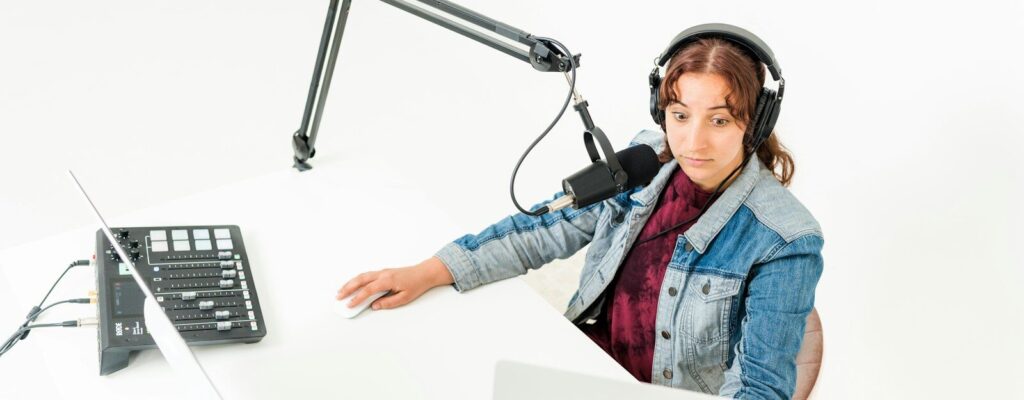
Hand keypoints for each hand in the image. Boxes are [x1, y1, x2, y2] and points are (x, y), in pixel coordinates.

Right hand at [335, 256, 454, 310]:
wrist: (424, 273)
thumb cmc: (416, 285)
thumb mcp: (404, 298)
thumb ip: (388, 302)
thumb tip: (374, 306)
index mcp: (387, 280)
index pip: (368, 290)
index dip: (357, 298)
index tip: (349, 305)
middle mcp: (382, 274)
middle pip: (360, 280)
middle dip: (348, 288)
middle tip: (338, 297)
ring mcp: (382, 271)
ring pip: (362, 276)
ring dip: (350, 283)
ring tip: (341, 291)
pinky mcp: (383, 272)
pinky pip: (367, 275)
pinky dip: (357, 279)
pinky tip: (353, 285)